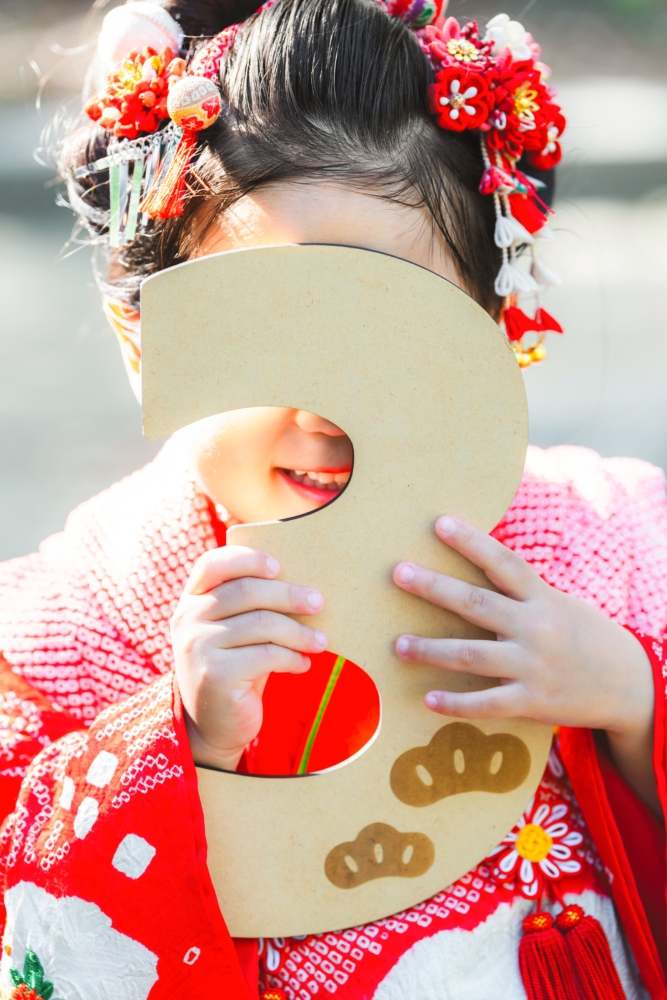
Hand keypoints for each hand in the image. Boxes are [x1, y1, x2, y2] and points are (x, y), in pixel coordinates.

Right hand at [171, 545, 326, 770]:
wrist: (214, 725)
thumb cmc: (236, 668)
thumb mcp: (236, 632)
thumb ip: (252, 606)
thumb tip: (305, 587)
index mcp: (192, 600)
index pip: (213, 564)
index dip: (247, 559)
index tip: (279, 567)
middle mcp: (188, 618)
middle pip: (248, 591)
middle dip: (290, 595)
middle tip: (319, 603)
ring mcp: (198, 646)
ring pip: (263, 624)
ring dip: (299, 632)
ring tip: (320, 642)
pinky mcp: (215, 674)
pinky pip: (267, 655)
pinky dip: (293, 658)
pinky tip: (303, 665)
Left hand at [392, 516, 658, 811]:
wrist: (630, 684)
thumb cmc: (583, 636)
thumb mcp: (559, 604)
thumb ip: (520, 593)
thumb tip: (472, 569)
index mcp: (543, 598)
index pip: (504, 563)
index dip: (472, 541)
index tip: (439, 524)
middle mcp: (537, 628)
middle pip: (477, 604)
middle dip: (435, 588)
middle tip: (399, 573)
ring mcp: (534, 666)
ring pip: (473, 656)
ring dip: (432, 650)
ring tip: (399, 645)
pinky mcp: (533, 702)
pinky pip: (488, 703)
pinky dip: (457, 703)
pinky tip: (428, 699)